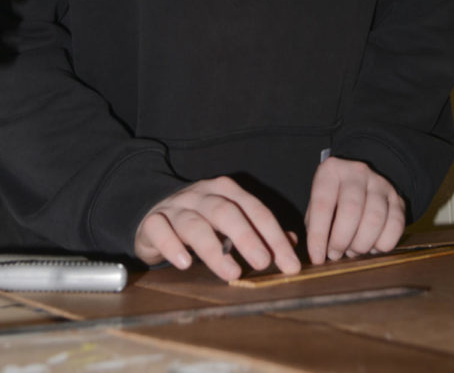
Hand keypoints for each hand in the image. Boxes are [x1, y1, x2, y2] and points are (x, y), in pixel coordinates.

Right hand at [134, 176, 300, 281]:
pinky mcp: (152, 222)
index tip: (290, 264)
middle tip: (263, 262)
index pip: (255, 210)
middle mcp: (202, 194)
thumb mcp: (230, 222)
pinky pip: (161, 230)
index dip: (274, 236)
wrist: (154, 215)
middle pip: (226, 211)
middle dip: (247, 237)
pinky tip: (184, 263)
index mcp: (226, 190)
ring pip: (195, 223)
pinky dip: (172, 245)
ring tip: (231, 271)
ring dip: (213, 248)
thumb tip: (292, 241)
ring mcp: (176, 206)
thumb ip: (259, 230)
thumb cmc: (200, 221)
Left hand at [305, 157, 405, 264]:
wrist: (358, 187)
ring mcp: (380, 184)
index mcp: (331, 171)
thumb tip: (318, 256)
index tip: (317, 258)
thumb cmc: (332, 203)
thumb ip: (314, 228)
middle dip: (341, 240)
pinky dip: (383, 244)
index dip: (318, 235)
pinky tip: (372, 247)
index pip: (322, 203)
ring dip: (362, 244)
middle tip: (335, 254)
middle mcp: (357, 172)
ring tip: (352, 251)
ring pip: (375, 219)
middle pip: (351, 209)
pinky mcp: (398, 199)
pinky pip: (396, 226)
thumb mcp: (315, 208)